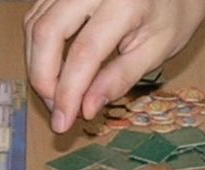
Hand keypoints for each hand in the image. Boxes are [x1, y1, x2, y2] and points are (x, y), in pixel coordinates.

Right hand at [25, 0, 204, 133]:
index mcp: (123, 3)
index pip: (83, 52)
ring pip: (35, 24)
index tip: (62, 123)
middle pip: (47, 32)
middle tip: (56, 110)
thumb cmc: (169, 18)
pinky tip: (53, 69)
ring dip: (38, 65)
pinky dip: (39, 47)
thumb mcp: (155, 52)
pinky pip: (37, 15)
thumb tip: (87, 108)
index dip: (68, 92)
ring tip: (57, 93)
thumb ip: (120, 79)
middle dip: (44, 79)